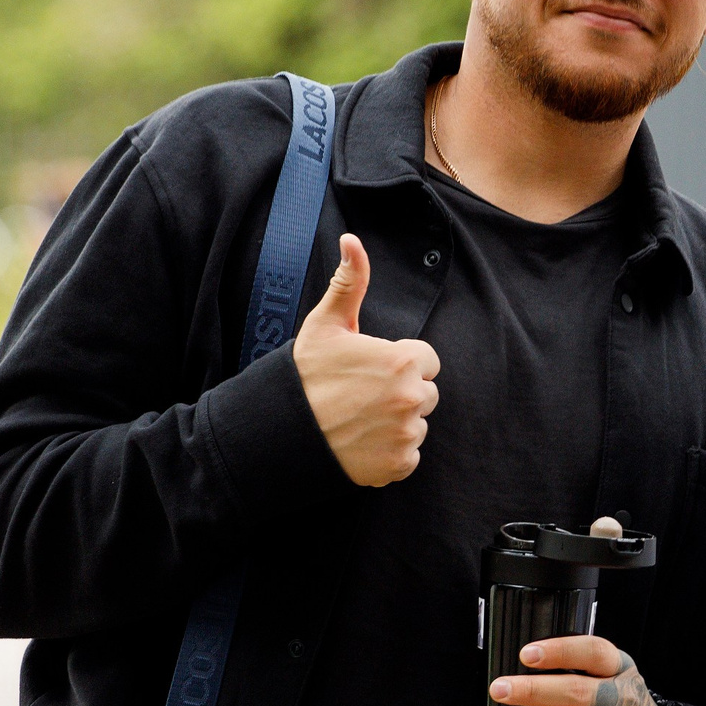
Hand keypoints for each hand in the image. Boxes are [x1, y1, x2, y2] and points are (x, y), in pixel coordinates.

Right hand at [293, 235, 440, 485]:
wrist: (279, 430)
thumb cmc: (304, 374)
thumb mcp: (326, 324)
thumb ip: (350, 283)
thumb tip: (352, 240)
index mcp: (402, 362)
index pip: (426, 361)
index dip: (400, 363)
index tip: (371, 370)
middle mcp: (411, 399)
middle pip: (426, 394)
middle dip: (401, 393)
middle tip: (362, 396)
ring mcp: (406, 436)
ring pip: (416, 425)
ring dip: (396, 424)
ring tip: (358, 419)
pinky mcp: (397, 466)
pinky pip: (408, 457)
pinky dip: (389, 454)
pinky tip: (360, 443)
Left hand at [489, 636, 669, 705]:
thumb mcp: (612, 677)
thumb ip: (579, 669)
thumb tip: (521, 670)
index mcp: (620, 670)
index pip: (593, 652)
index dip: (560, 652)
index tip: (527, 655)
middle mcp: (623, 700)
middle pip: (579, 693)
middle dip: (535, 691)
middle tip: (500, 690)